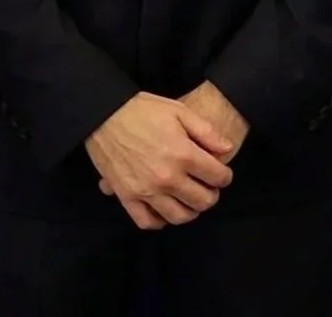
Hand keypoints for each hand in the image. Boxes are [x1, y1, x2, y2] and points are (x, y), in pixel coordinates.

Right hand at [85, 92, 235, 229]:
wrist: (104, 113)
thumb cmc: (143, 110)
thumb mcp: (179, 111)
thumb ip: (207, 132)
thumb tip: (227, 149)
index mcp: (183, 154)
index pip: (218, 177)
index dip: (225, 176)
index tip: (221, 174)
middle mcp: (167, 178)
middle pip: (202, 201)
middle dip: (211, 195)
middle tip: (208, 187)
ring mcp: (146, 191)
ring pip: (179, 216)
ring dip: (190, 211)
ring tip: (189, 199)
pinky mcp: (127, 196)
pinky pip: (147, 221)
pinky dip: (159, 221)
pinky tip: (165, 209)